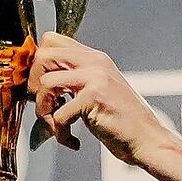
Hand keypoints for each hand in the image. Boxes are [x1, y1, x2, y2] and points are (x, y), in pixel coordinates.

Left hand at [26, 34, 163, 160]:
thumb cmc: (123, 121)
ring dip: (44, 111)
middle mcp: (95, 63)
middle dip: (34, 84)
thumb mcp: (100, 89)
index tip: (40, 87)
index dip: (38, 64)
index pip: (52, 40)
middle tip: (44, 105)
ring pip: (45, 84)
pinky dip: (60, 133)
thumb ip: (76, 79)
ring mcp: (95, 78)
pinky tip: (72, 140)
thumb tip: (40, 83)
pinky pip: (58, 114)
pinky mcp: (94, 98)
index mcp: (95, 58)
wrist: (148, 139)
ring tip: (57, 126)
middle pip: (43, 55)